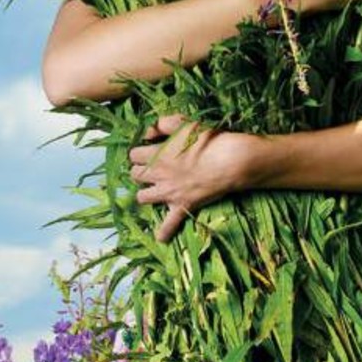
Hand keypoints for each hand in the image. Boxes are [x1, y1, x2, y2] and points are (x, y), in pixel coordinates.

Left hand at [128, 113, 259, 243]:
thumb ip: (162, 124)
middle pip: (135, 175)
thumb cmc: (207, 140)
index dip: (140, 152)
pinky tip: (160, 238)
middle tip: (150, 169)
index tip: (147, 150)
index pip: (133, 155)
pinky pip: (169, 224)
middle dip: (140, 172)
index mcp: (156, 154)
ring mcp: (168, 193)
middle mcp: (157, 175)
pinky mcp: (182, 206)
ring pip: (143, 197)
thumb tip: (146, 131)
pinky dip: (164, 231)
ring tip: (153, 190)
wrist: (228, 161)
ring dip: (146, 194)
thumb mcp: (183, 123)